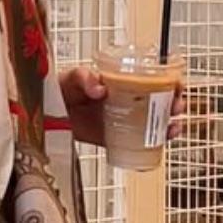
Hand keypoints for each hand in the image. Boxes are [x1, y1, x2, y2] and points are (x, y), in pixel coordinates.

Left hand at [59, 64, 190, 146]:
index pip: (153, 77)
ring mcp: (122, 120)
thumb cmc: (59, 88)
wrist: (45, 114)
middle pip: (160, 100)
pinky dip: (152, 145)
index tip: (177, 84)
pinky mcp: (115, 138)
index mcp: (120, 81)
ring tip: (173, 127)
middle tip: (176, 106)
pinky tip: (160, 143)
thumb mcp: (72, 77)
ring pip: (154, 123)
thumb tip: (99, 88)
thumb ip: (84, 78)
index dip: (169, 80)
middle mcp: (126, 100)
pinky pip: (139, 143)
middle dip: (174, 103)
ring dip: (169, 125)